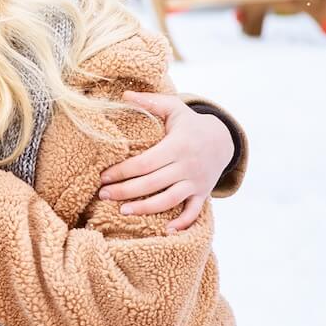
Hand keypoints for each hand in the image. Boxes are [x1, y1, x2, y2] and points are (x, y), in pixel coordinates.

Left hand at [98, 91, 233, 232]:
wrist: (223, 139)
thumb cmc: (189, 123)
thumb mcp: (173, 108)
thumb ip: (149, 101)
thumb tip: (123, 95)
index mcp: (176, 146)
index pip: (144, 163)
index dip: (121, 171)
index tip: (103, 177)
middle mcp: (187, 166)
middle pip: (151, 183)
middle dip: (125, 191)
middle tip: (102, 195)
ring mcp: (196, 182)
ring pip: (169, 200)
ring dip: (145, 209)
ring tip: (122, 211)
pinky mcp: (202, 193)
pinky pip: (193, 212)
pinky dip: (182, 223)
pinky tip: (165, 231)